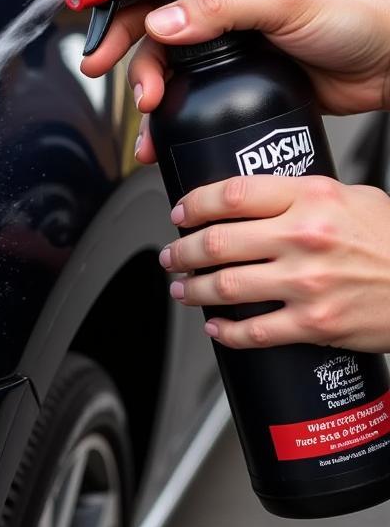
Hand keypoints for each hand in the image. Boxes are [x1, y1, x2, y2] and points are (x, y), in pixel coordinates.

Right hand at [79, 0, 389, 162]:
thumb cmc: (358, 16)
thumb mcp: (286, 1)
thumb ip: (220, 8)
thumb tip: (162, 23)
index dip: (120, 2)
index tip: (99, 33)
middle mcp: (222, 1)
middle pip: (151, 24)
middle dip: (126, 53)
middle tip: (105, 72)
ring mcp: (226, 43)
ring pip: (165, 64)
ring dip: (147, 89)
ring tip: (149, 113)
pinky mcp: (234, 79)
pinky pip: (188, 95)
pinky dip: (169, 115)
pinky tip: (162, 132)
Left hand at [160, 174, 389, 352]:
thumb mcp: (352, 197)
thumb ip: (303, 195)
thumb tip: (257, 199)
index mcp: (311, 199)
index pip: (232, 194)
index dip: (194, 204)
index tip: (181, 212)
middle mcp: (305, 238)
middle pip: (217, 241)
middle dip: (182, 250)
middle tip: (172, 255)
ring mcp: (307, 283)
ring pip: (226, 286)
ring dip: (193, 289)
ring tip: (182, 287)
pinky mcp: (314, 324)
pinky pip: (253, 332)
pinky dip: (225, 332)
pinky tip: (215, 326)